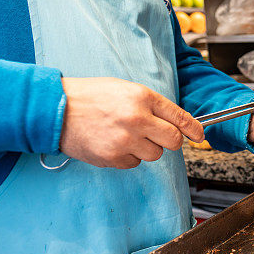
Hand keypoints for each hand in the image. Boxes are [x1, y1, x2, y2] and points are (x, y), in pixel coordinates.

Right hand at [59, 77, 203, 168]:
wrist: (54, 109)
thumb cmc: (90, 97)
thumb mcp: (124, 90)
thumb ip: (151, 105)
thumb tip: (177, 122)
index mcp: (142, 98)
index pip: (180, 117)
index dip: (194, 129)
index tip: (199, 135)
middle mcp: (137, 120)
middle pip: (173, 141)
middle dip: (170, 140)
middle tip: (157, 135)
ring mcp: (125, 141)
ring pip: (155, 155)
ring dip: (146, 148)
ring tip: (125, 135)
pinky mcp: (113, 158)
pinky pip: (134, 163)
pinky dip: (128, 157)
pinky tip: (113, 143)